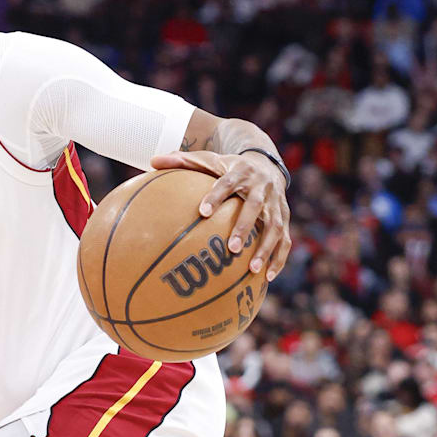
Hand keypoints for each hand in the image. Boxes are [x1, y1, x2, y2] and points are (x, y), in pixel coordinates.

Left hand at [151, 151, 291, 281]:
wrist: (267, 164)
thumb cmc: (229, 167)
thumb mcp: (208, 160)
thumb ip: (181, 161)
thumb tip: (151, 161)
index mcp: (240, 171)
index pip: (227, 183)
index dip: (216, 196)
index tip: (202, 212)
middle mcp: (261, 187)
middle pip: (255, 206)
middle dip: (245, 227)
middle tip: (232, 248)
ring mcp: (276, 203)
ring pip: (274, 226)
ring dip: (265, 248)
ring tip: (252, 269)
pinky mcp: (285, 218)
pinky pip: (285, 240)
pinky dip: (279, 258)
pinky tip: (268, 277)